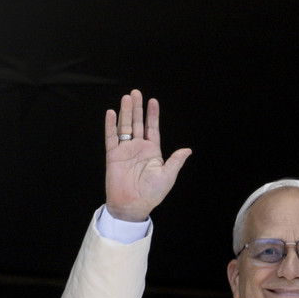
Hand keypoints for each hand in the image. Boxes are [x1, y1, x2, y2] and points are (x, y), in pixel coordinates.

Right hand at [104, 89, 191, 221]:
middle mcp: (138, 148)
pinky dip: (111, 125)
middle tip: (136, 92)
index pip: (152, 128)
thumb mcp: (168, 176)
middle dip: (137, 108)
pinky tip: (112, 113)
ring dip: (126, 112)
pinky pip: (111, 137)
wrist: (133, 205)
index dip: (152, 115)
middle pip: (137, 123)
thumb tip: (188, 150)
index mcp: (152, 151)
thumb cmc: (152, 193)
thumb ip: (175, 161)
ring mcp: (125, 151)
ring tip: (126, 98)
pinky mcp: (113, 156)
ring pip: (125, 127)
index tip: (153, 101)